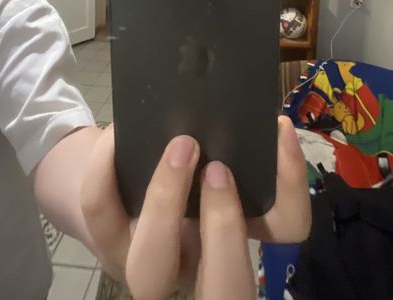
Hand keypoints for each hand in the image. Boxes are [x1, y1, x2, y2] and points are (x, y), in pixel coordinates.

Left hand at [81, 117, 309, 298]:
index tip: (278, 129)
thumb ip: (231, 149)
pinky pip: (100, 210)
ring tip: (179, 145)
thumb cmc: (177, 165)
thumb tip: (251, 110)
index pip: (286, 232)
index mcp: (234, 237)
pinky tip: (119, 134)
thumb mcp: (209, 158)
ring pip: (151, 264)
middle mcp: (195, 261)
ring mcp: (147, 260)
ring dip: (167, 199)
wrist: (118, 184)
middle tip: (217, 163)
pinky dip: (106, 167)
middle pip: (224, 285)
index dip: (291, 187)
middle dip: (224, 222)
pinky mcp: (105, 241)